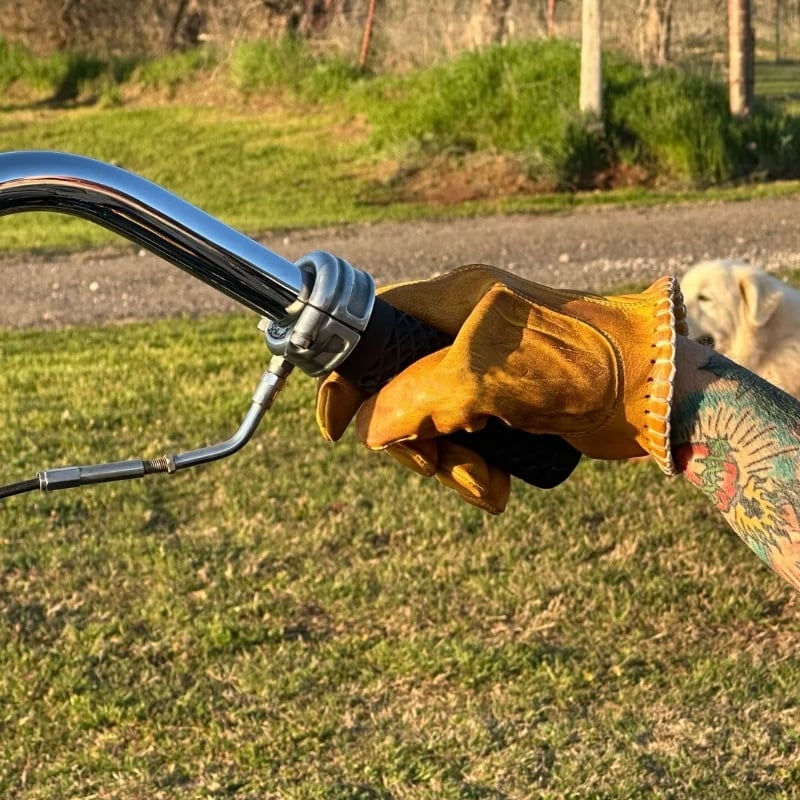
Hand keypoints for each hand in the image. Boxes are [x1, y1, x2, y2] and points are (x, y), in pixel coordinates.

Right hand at [316, 265, 686, 512]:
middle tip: (439, 468)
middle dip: (414, 441)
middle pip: (396, 389)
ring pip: (429, 422)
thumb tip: (369, 429)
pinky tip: (499, 487)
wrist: (659, 394)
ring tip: (488, 488)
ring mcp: (482, 367)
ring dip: (449, 465)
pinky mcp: (503, 401)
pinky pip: (462, 440)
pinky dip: (471, 469)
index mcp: (453, 300)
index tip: (336, 427)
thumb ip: (418, 396)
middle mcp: (462, 329)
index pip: (373, 329)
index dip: (348, 376)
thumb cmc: (583, 368)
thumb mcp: (489, 376)